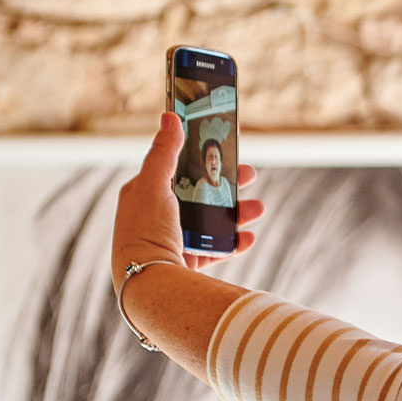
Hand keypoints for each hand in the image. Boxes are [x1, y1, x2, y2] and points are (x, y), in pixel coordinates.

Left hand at [112, 113, 263, 286]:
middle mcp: (157, 218)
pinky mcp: (187, 264)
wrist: (150, 284)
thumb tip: (170, 116)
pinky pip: (216, 250)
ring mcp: (173, 241)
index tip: (222, 149)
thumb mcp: (153, 185)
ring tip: (258, 209)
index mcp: (144, 196)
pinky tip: (249, 237)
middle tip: (249, 175)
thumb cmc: (145, 231)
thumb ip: (164, 152)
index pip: (174, 169)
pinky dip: (234, 243)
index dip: (198, 157)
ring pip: (211, 221)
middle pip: (198, 194)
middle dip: (226, 184)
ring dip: (237, 213)